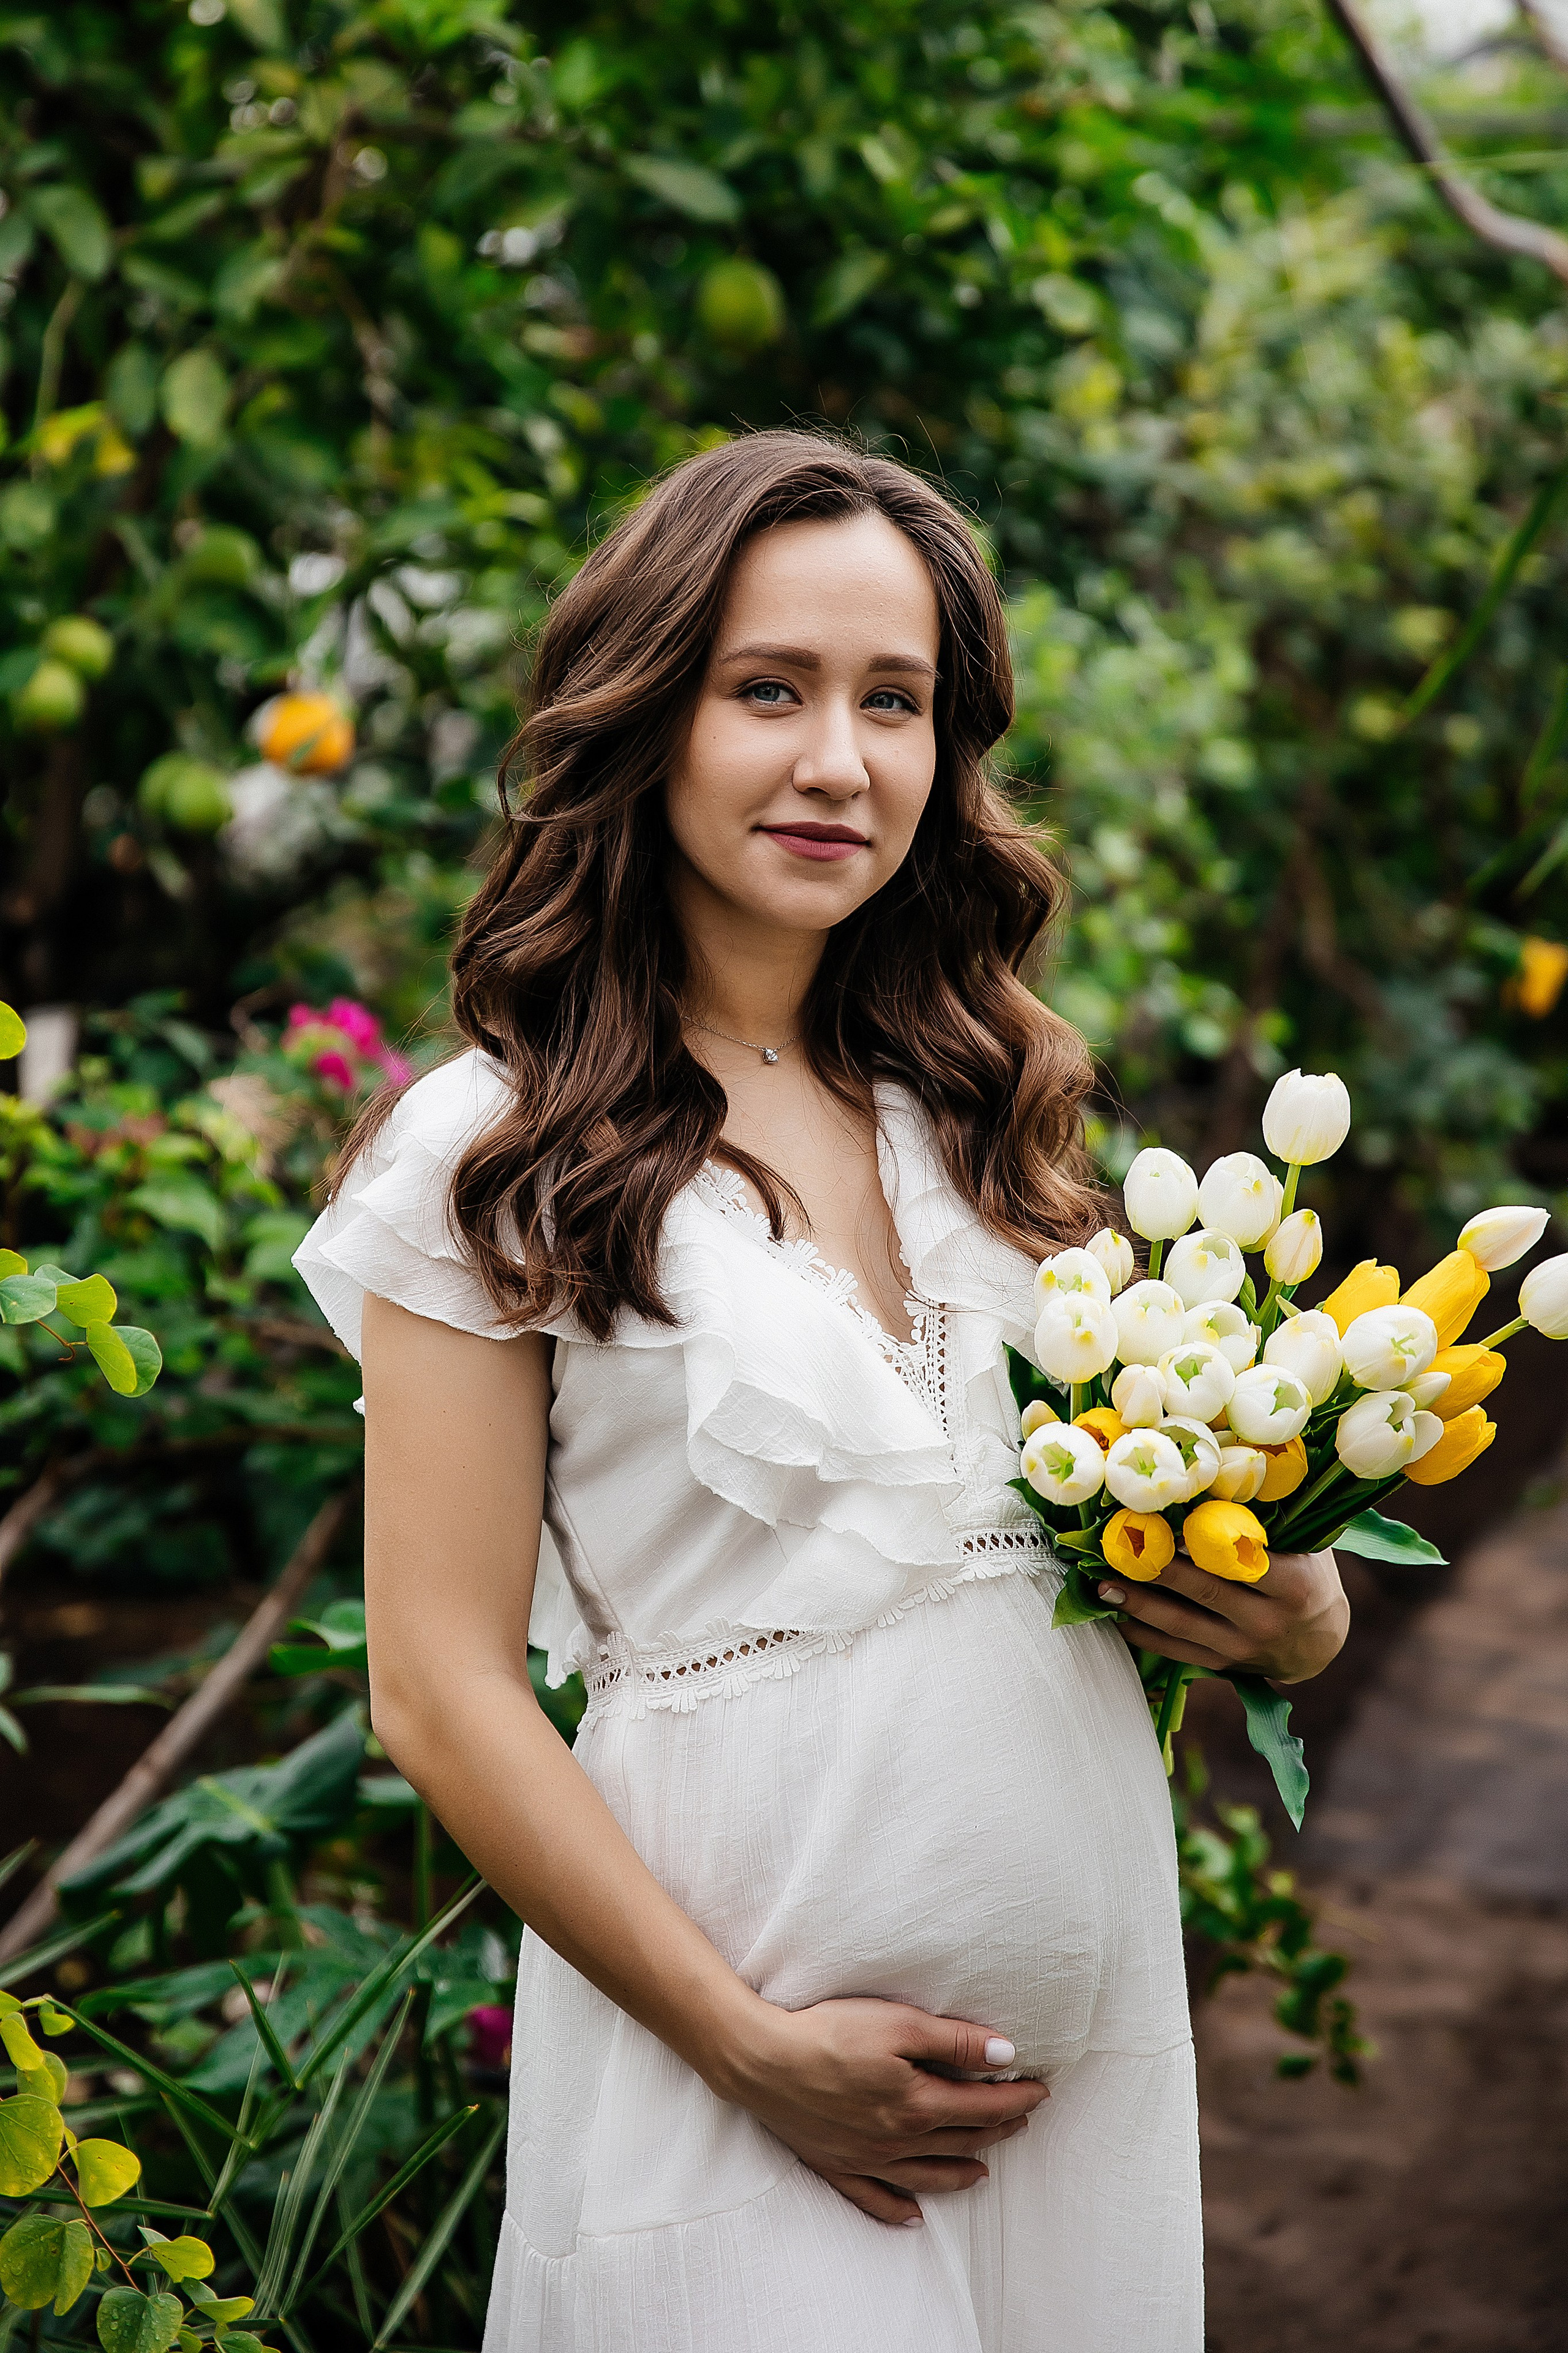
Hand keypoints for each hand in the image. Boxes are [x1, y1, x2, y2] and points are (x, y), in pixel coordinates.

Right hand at [710, 1995, 1048, 2226]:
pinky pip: (875, 2199)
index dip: (1015, 2099)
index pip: (982, 2107)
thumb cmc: (828, 2032)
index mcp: (916, 2104)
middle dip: (996, 2129)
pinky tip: (914, 2215)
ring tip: (984, 2169)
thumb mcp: (897, 2023)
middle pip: (960, 2140)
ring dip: (961, 2171)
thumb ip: (954, 2042)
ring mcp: (866, 2159)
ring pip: (927, 2175)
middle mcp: (897, 2140)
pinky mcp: (836, 2165)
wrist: (761, 2060)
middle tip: (1021, 2119)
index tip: (1040, 2090)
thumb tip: (1006, 2056)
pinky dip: (899, 2209)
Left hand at [1098, 1546, 1347, 1684]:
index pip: (1241, 1562)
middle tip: (1118, 1549)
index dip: (1201, 1545)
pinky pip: (1177, 1651)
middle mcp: (1268, 1621)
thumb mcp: (1305, 1547)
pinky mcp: (1223, 1665)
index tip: (1166, 1526)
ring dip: (1139, 1605)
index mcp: (1293, 1586)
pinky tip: (1116, 1616)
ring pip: (1183, 1625)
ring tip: (1103, 1585)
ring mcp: (1243, 1648)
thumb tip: (1213, 1483)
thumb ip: (1268, 1524)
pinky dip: (1144, 1636)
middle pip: (1205, 1592)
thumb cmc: (1308, 1576)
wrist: (1320, 1641)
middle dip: (1158, 1571)